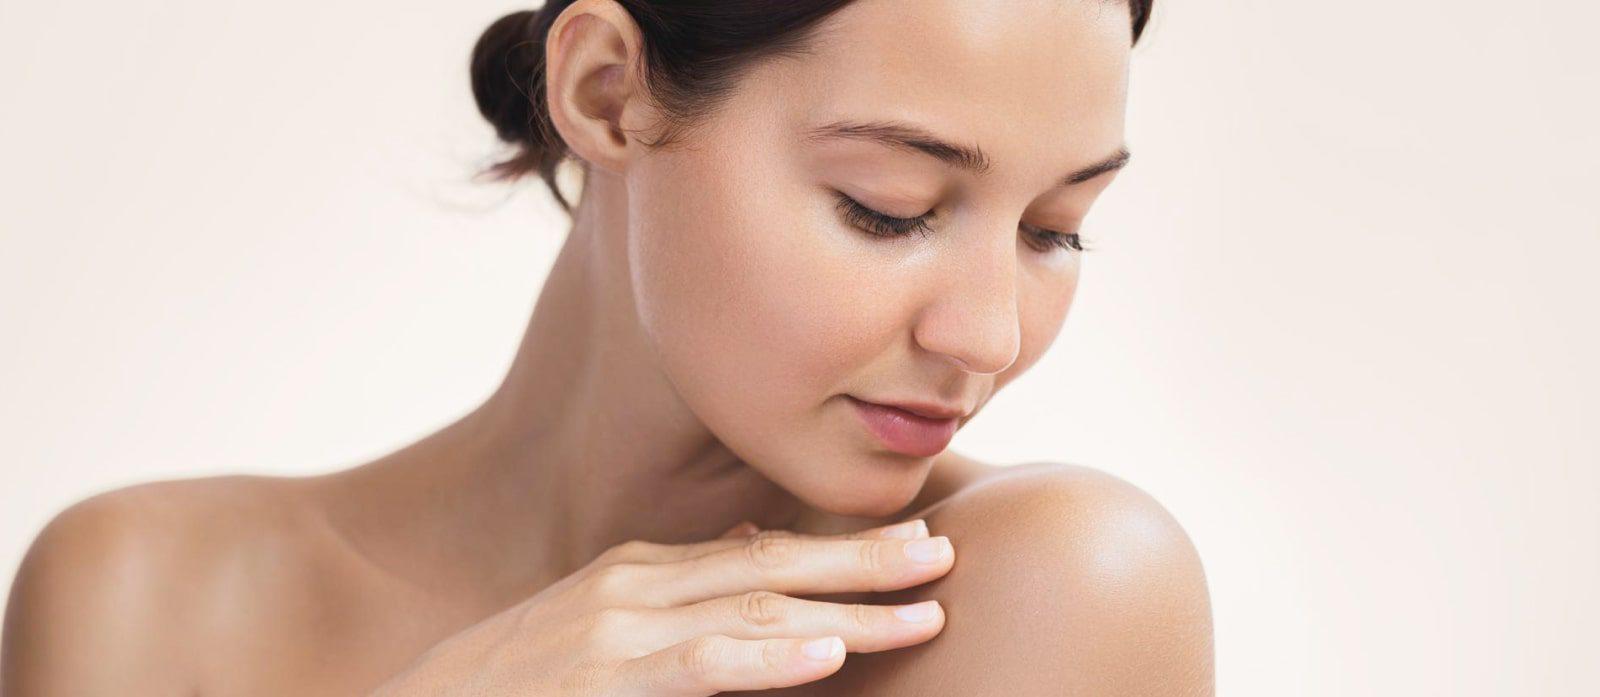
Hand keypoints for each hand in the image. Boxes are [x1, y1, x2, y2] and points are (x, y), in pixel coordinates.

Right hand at [367, 518, 953, 695]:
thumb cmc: (518, 684)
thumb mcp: (600, 628)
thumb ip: (680, 602)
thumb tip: (758, 562)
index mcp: (643, 573)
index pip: (763, 551)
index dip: (844, 549)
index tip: (917, 545)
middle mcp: (636, 588)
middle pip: (773, 566)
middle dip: (864, 563)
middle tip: (946, 556)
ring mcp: (617, 631)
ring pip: (754, 609)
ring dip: (846, 609)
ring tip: (922, 610)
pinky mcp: (604, 680)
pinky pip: (702, 665)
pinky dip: (768, 657)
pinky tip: (825, 654)